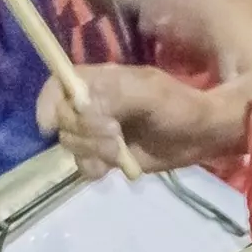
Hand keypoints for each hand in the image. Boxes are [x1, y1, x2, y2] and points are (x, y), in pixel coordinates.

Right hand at [35, 64, 240, 177]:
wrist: (201, 137)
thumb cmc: (180, 107)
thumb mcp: (150, 94)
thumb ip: (113, 96)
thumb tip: (79, 108)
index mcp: (100, 82)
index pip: (58, 85)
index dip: (50, 103)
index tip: (55, 123)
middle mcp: (92, 104)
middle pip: (62, 119)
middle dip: (85, 132)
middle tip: (115, 137)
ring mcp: (97, 130)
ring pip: (70, 143)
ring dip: (92, 152)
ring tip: (119, 153)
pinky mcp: (104, 154)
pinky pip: (82, 164)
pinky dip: (93, 168)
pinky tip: (111, 169)